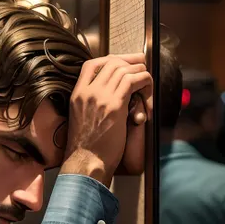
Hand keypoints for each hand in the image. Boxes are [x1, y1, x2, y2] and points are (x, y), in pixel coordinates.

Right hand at [61, 54, 152, 185]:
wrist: (85, 164)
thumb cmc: (87, 149)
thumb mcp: (83, 120)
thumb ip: (93, 104)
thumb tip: (113, 95)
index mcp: (77, 95)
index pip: (91, 64)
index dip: (110, 59)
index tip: (123, 62)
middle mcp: (87, 92)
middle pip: (111, 62)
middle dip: (130, 61)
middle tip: (142, 66)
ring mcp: (99, 97)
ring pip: (124, 69)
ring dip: (140, 73)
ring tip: (147, 82)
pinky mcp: (114, 105)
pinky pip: (134, 81)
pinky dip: (145, 82)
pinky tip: (148, 91)